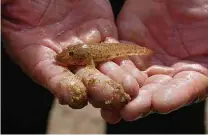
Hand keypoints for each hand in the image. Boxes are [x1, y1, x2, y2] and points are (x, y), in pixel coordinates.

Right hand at [1, 0, 142, 109]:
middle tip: (112, 98)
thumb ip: (6, 14)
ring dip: (116, 80)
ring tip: (130, 90)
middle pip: (81, 78)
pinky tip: (136, 74)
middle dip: (97, 88)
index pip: (50, 75)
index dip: (61, 86)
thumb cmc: (28, 0)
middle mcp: (64, 57)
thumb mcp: (11, 6)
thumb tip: (1, 13)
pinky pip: (116, 51)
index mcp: (37, 54)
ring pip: (102, 68)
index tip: (74, 95)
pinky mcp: (104, 36)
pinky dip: (125, 62)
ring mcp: (86, 48)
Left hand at [101, 0, 207, 122]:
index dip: (175, 96)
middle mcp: (166, 70)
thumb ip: (207, 61)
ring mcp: (145, 59)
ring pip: (131, 81)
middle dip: (141, 102)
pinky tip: (101, 82)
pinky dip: (110, 70)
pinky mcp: (126, 46)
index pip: (185, 88)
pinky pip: (116, 60)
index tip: (160, 104)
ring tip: (111, 109)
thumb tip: (200, 78)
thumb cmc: (201, 8)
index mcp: (192, 70)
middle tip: (129, 112)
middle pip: (153, 91)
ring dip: (121, 93)